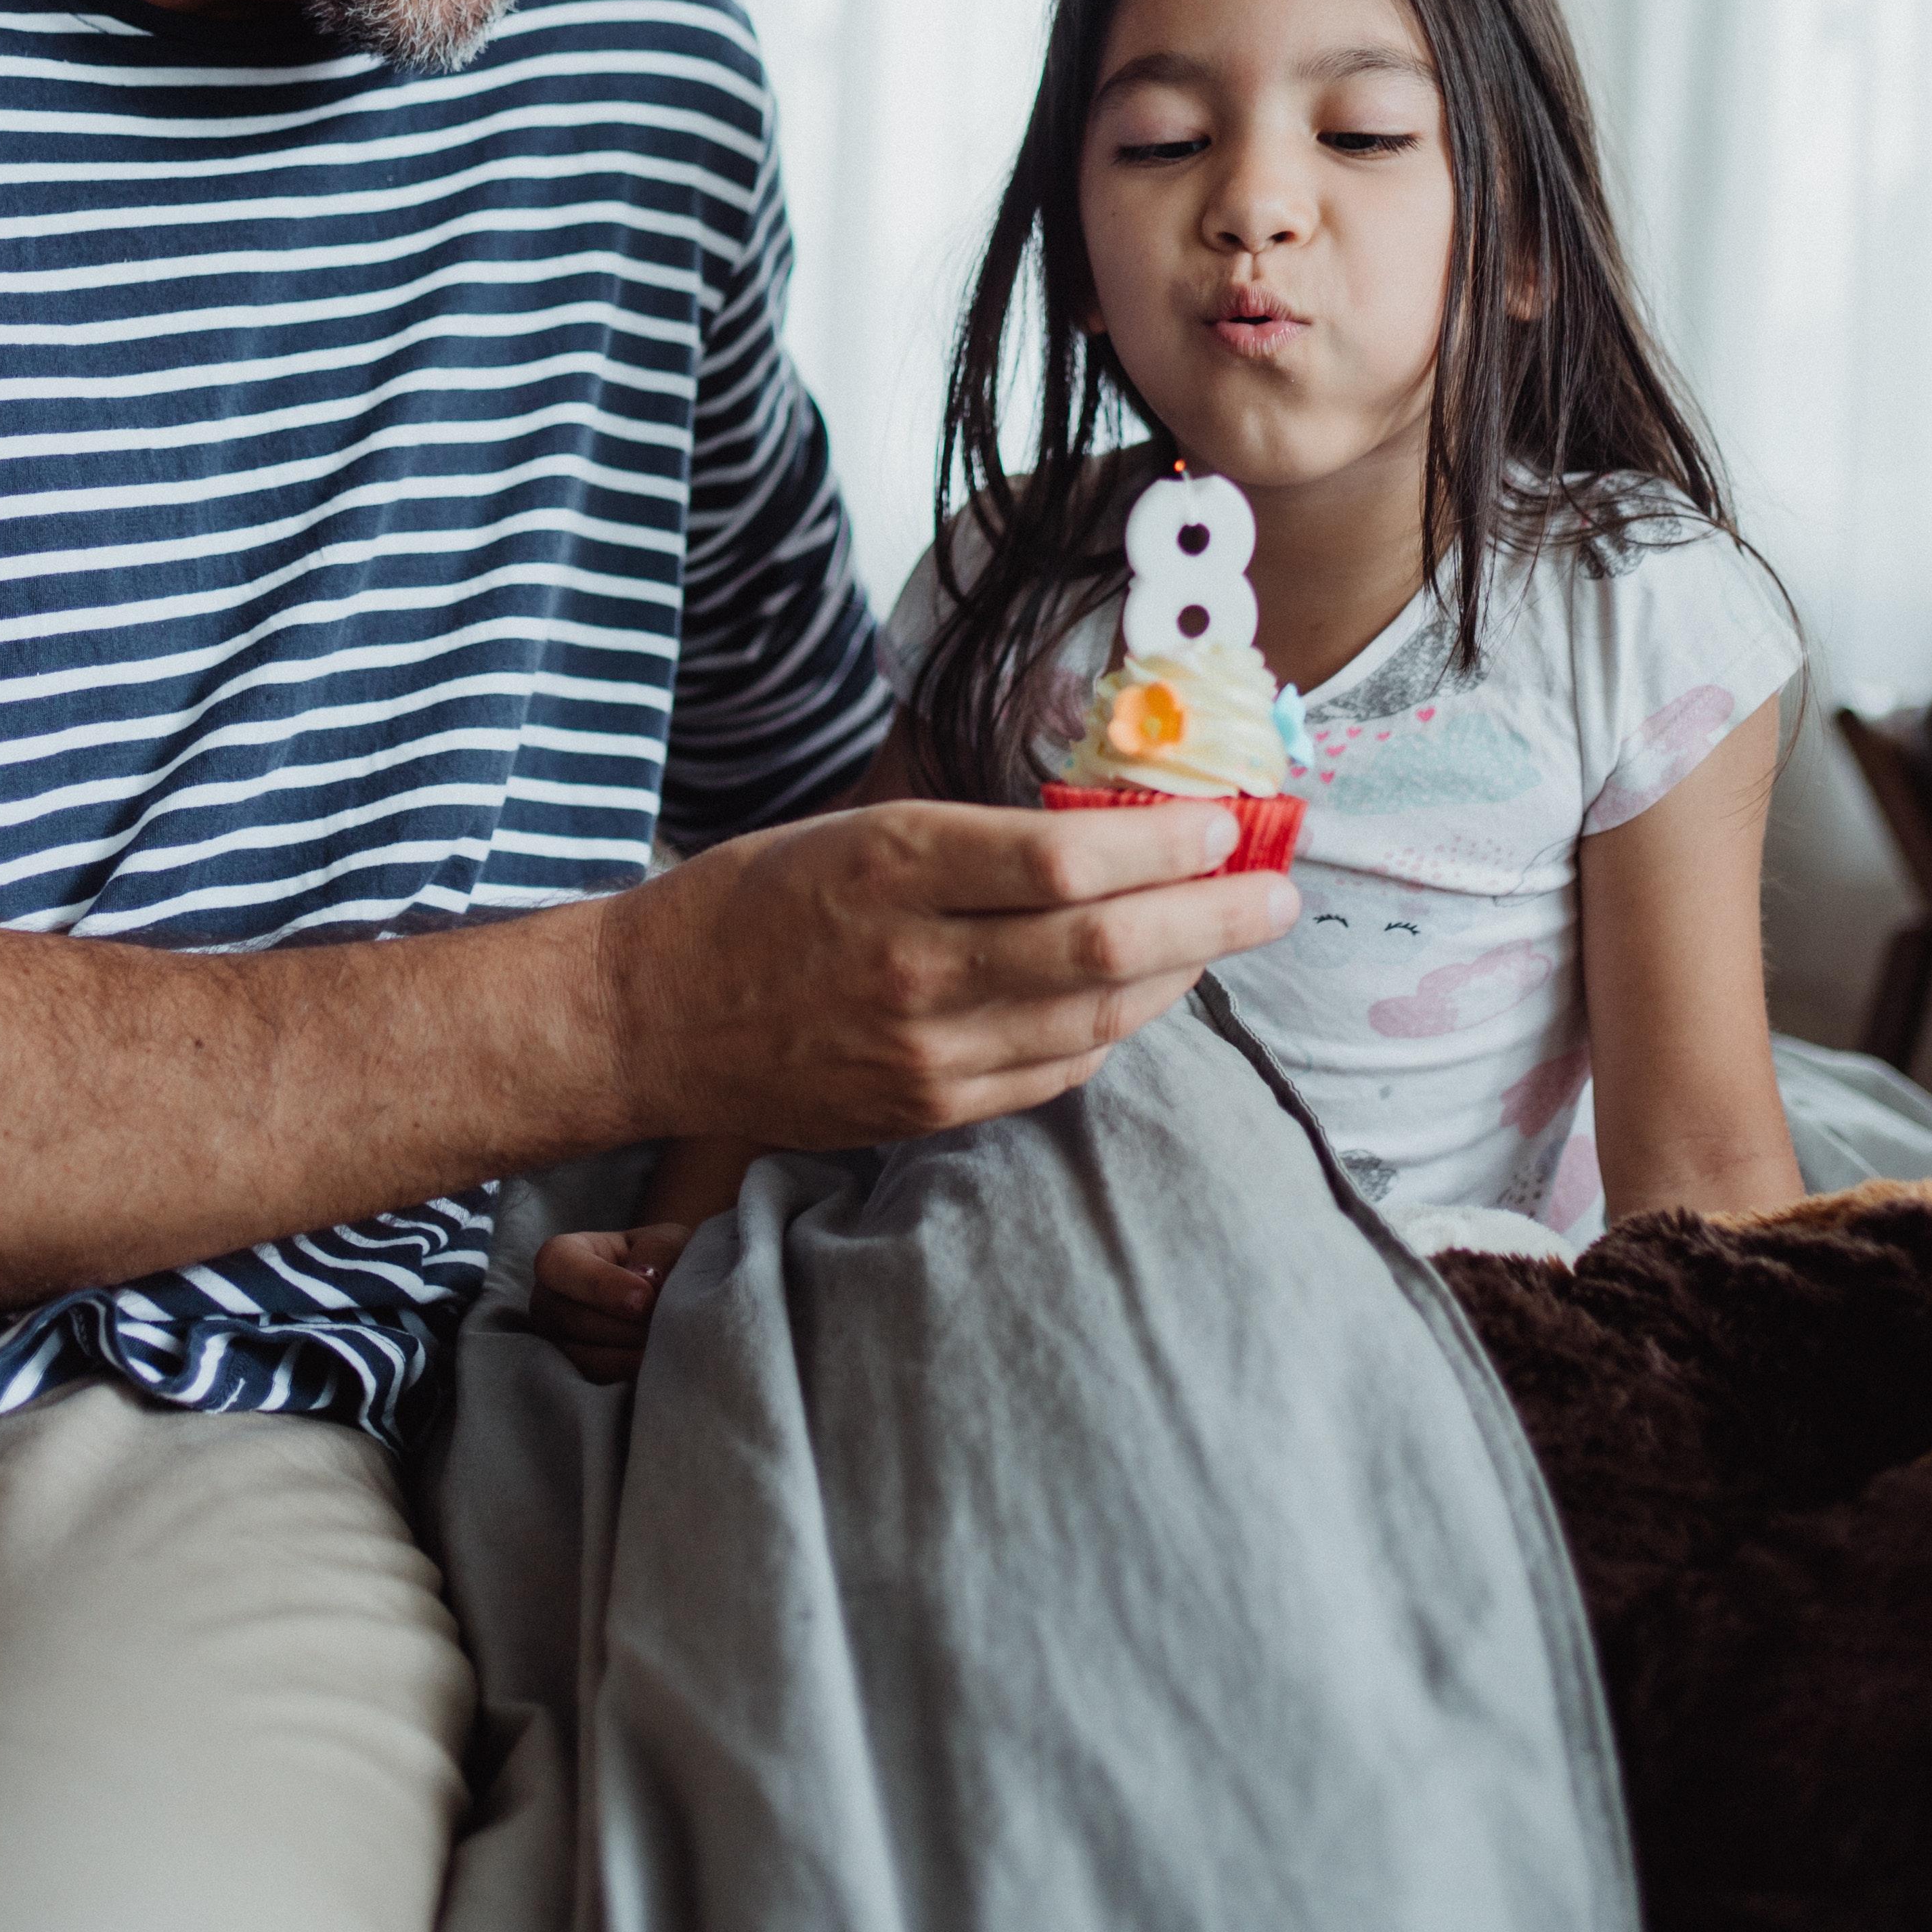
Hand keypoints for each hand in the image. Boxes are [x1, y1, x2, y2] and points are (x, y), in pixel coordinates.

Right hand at [529, 1218, 700, 1383]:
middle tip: (668, 1329)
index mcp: (563, 1256)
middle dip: (623, 1327)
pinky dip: (627, 1379)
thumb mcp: (667, 1241)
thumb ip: (658, 1253)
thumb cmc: (663, 1259)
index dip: (600, 1284)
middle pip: (569, 1318)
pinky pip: (594, 1385)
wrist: (671, 1293)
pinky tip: (656, 1371)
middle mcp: (549, 1301)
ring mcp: (557, 1342)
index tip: (645, 1300)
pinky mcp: (576, 1375)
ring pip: (580, 1358)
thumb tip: (648, 1282)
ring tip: (666, 1350)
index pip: (558, 1263)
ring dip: (627, 1357)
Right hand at [602, 793, 1292, 1149]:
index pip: (1071, 858)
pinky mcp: (928, 1110)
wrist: (654, 1017)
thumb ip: (980, 841)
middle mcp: (916, 962)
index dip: (1173, 844)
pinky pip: (1059, 1067)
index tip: (1230, 821)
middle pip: (1110, 943)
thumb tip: (1118, 832)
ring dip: (1181, 972)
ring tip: (1221, 932)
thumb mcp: (861, 829)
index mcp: (894, 865)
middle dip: (1218, 916)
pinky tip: (1138, 989)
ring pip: (1101, 1014)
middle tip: (1278, 892)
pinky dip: (1115, 1023)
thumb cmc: (759, 899)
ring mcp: (926, 1050)